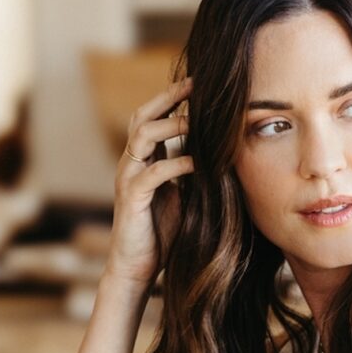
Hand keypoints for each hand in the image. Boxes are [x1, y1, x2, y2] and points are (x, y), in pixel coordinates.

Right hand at [106, 77, 193, 286]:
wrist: (138, 267)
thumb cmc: (163, 232)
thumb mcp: (183, 195)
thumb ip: (193, 172)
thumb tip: (223, 152)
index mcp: (143, 160)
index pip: (153, 117)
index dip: (172, 99)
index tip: (199, 84)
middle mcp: (132, 163)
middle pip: (142, 117)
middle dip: (168, 99)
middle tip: (195, 86)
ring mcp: (128, 179)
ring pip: (143, 137)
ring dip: (172, 125)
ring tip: (198, 121)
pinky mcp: (131, 200)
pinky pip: (152, 174)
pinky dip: (175, 164)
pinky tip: (196, 162)